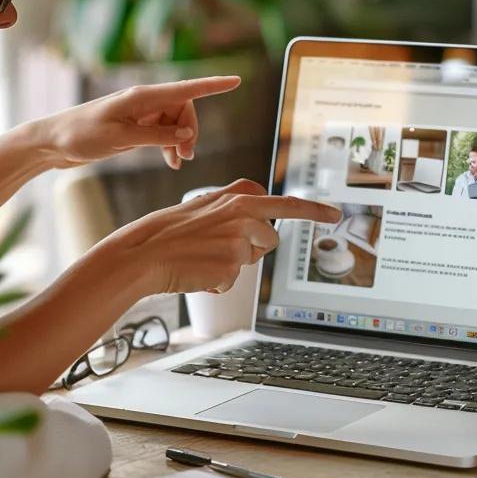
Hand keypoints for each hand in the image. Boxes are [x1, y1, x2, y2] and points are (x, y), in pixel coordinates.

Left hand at [36, 76, 241, 170]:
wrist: (51, 143)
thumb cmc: (79, 135)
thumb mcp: (120, 139)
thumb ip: (156, 135)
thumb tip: (187, 133)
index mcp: (141, 97)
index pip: (186, 89)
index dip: (213, 85)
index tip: (236, 81)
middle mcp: (144, 101)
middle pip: (184, 110)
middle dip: (191, 131)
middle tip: (185, 156)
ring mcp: (140, 113)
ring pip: (175, 123)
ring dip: (180, 141)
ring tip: (176, 162)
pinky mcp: (134, 126)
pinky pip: (163, 131)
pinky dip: (170, 144)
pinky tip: (169, 160)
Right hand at [114, 179, 341, 295]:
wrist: (142, 253)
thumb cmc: (169, 230)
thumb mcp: (205, 204)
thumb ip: (234, 201)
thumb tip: (259, 198)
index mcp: (239, 197)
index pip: (287, 204)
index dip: (314, 212)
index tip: (334, 214)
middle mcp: (245, 216)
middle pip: (270, 239)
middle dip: (253, 247)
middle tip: (220, 245)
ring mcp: (240, 241)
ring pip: (251, 260)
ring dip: (233, 264)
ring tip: (203, 256)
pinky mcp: (232, 267)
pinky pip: (233, 280)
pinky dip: (217, 280)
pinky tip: (197, 270)